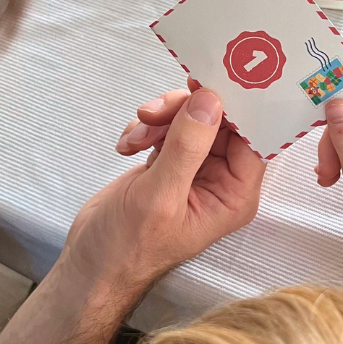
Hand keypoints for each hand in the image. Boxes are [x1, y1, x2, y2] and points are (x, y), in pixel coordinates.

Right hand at [61, 86, 265, 298]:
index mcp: (235, 194)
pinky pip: (166, 127)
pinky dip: (146, 129)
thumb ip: (186, 146)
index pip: (251, 136)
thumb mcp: (160, 196)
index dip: (235, 107)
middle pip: (219, 121)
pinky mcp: (168, 161)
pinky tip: (127, 146)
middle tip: (154, 112)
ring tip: (136, 136)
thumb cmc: (129, 246)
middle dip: (186, 110)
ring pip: (190, 119)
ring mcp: (193, 168)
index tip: (208, 80)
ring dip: (160, 119)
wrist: (91, 263)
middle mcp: (221, 179)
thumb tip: (211, 99)